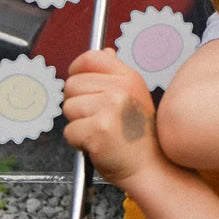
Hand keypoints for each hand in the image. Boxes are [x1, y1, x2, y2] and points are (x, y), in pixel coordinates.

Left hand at [62, 49, 162, 187]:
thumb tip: (104, 52)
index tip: (81, 85)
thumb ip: (116, 74)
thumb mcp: (134, 95)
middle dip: (78, 103)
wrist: (150, 166)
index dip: (77, 70)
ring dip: (78, 123)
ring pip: (68, 108)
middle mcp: (121, 89)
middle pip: (72, 84)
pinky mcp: (98, 130)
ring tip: (99, 131)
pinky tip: (97, 143)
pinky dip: (78, 142)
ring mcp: (110, 108)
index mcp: (129, 78)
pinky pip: (69, 131)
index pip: (90, 58)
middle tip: (98, 117)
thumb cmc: (138, 136)